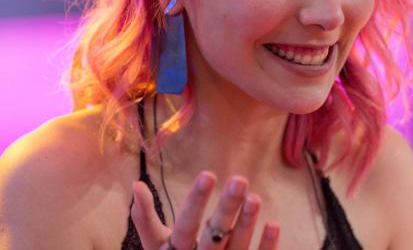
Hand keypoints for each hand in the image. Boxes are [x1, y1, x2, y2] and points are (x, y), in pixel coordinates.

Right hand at [131, 171, 279, 248]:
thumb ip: (146, 219)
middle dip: (227, 208)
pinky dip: (266, 246)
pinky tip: (273, 224)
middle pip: (214, 237)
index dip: (196, 202)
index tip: (209, 173)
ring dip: (247, 224)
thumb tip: (136, 184)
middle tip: (240, 179)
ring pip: (237, 249)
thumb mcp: (157, 248)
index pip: (185, 227)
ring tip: (255, 197)